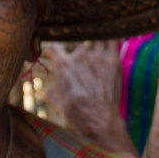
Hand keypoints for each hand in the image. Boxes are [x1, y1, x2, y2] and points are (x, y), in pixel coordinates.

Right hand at [42, 40, 137, 155]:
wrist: (101, 120)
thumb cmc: (78, 114)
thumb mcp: (58, 104)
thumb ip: (51, 91)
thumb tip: (45, 90)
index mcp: (63, 65)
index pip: (54, 47)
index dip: (55, 51)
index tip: (57, 55)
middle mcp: (79, 57)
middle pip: (78, 44)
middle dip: (80, 52)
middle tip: (86, 64)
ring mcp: (97, 56)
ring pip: (95, 39)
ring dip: (97, 44)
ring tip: (100, 55)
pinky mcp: (112, 60)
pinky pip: (113, 39)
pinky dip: (112, 36)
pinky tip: (112, 38)